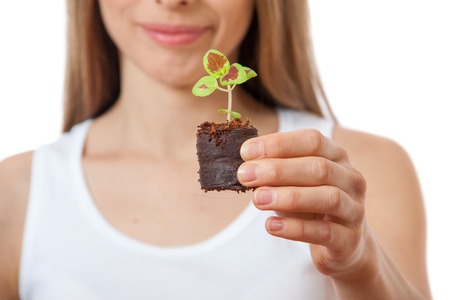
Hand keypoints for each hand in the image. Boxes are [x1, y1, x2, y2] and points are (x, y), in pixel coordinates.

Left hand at [238, 129, 368, 278]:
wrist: (344, 244)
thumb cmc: (311, 205)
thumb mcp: (293, 183)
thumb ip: (274, 172)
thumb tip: (244, 166)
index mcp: (337, 156)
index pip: (313, 140)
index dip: (279, 144)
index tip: (246, 151)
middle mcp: (351, 179)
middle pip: (319, 168)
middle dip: (278, 170)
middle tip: (245, 175)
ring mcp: (355, 209)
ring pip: (328, 197)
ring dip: (288, 197)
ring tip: (257, 199)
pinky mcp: (350, 239)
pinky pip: (325, 232)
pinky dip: (296, 228)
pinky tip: (271, 225)